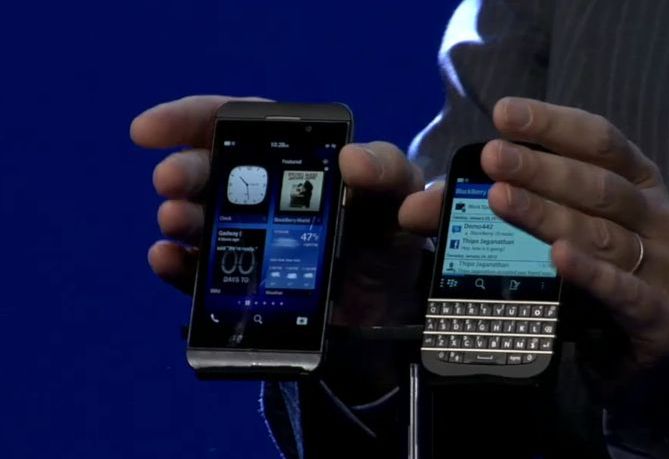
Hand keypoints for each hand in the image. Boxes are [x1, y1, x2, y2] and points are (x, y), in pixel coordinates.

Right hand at [131, 95, 427, 326]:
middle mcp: (260, 195)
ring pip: (200, 224)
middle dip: (184, 171)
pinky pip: (204, 278)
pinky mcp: (246, 286)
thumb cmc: (392, 231)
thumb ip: (386, 169)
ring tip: (176, 220)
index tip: (150, 130)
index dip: (189, 119)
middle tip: (169, 181)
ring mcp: (249, 241)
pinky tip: (167, 259)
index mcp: (290, 158)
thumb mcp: (399, 192)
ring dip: (181, 219)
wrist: (395, 300)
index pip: (234, 126)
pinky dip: (181, 269)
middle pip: (210, 174)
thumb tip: (351, 160)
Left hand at [400, 97, 668, 432]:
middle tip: (493, 157)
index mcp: (633, 180)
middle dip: (541, 169)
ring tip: (502, 199)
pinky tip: (557, 258)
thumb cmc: (598, 268)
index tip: (504, 113)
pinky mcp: (659, 314)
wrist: (656, 345)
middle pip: (595, 184)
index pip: (597, 139)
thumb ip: (488, 210)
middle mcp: (652, 213)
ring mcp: (661, 263)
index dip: (552, 124)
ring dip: (549, 215)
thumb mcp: (555, 228)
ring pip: (601, 233)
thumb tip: (413, 208)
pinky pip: (622, 290)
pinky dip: (590, 273)